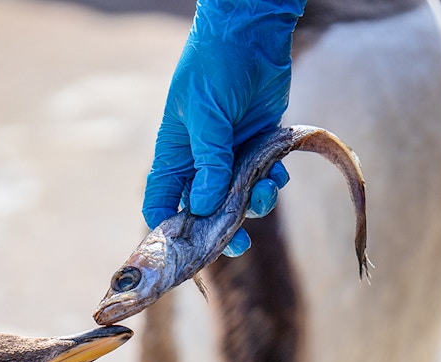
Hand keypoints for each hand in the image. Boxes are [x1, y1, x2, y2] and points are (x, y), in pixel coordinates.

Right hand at [143, 0, 305, 250]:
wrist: (251, 34)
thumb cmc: (215, 69)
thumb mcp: (207, 116)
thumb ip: (209, 162)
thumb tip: (205, 207)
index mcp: (175, 155)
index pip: (162, 202)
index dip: (169, 229)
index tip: (186, 249)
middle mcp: (200, 160)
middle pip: (204, 211)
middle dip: (220, 230)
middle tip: (238, 244)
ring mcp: (230, 154)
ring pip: (239, 197)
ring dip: (254, 203)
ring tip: (265, 192)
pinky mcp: (258, 144)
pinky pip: (264, 177)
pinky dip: (272, 181)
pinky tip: (278, 172)